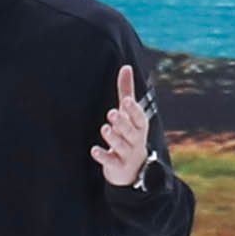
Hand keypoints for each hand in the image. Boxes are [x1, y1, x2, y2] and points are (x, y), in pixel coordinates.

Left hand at [93, 66, 155, 189]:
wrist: (133, 169)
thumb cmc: (130, 134)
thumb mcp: (130, 114)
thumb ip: (127, 91)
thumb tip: (126, 67)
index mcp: (139, 126)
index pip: (140, 118)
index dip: (134, 110)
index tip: (127, 101)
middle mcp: (135, 140)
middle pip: (130, 131)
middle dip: (122, 123)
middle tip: (112, 113)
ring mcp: (127, 154)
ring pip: (121, 146)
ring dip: (113, 137)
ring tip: (105, 128)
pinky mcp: (117, 166)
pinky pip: (111, 161)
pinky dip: (103, 156)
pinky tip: (94, 150)